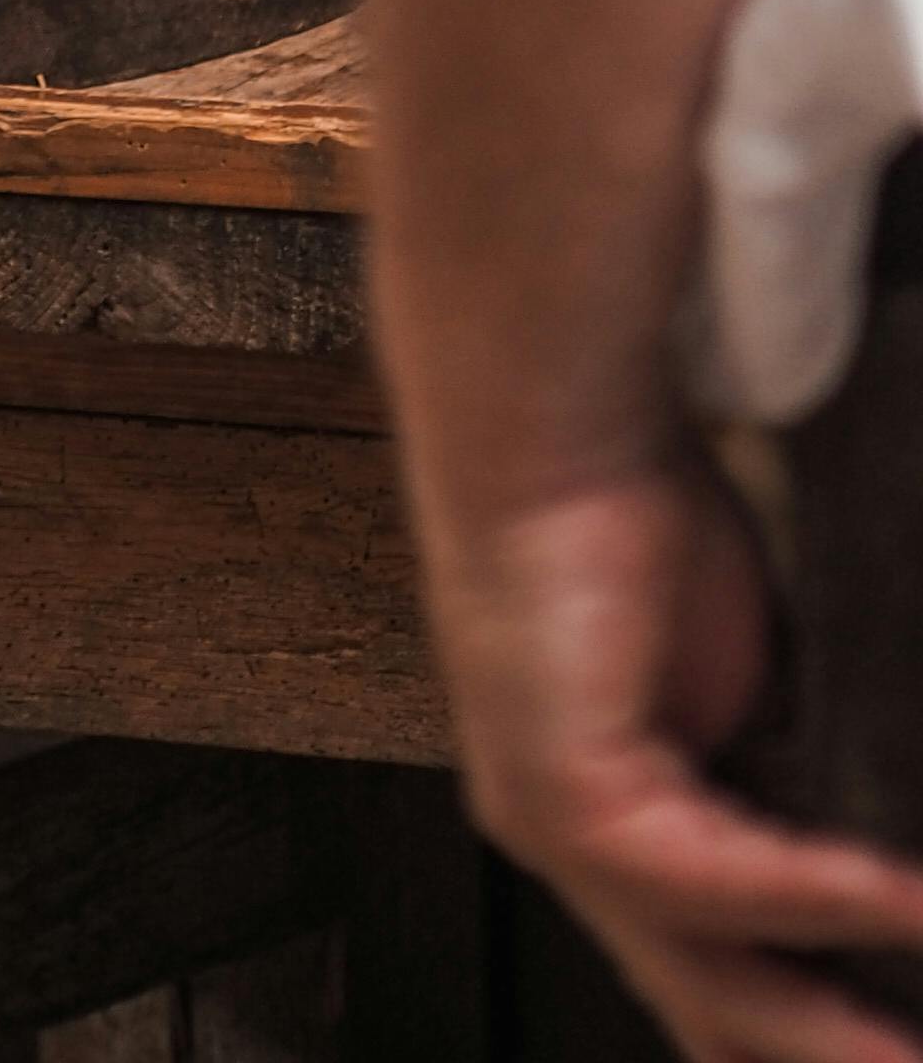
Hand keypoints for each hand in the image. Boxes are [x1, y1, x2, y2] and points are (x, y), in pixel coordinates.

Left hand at [425, 447, 922, 1060]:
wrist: (551, 436)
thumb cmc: (630, 534)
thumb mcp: (735, 690)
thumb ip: (784, 789)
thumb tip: (890, 856)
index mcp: (607, 833)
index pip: (708, 981)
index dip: (802, 1030)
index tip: (898, 1045)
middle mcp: (569, 853)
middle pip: (712, 1012)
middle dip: (823, 1052)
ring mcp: (557, 833)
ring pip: (714, 978)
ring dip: (834, 1020)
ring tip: (921, 1045)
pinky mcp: (568, 797)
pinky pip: (710, 881)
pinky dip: (820, 897)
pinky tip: (906, 901)